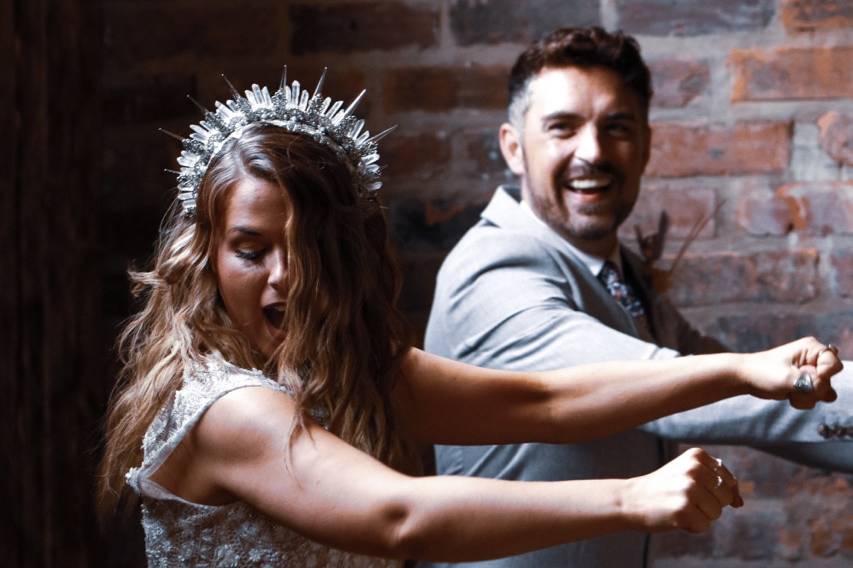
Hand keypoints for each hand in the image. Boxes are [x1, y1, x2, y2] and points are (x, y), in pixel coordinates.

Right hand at [622, 448, 741, 533]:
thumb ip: (718, 483)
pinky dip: (692, 527)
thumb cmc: (665, 488)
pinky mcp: (684, 510)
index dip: (713, 491)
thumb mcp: (690, 474)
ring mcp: (689, 489)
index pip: (728, 481)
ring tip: (678, 507)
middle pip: (725, 497)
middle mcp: (694, 469)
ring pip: (716, 513)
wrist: (631, 499)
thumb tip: (740, 503)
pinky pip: (704, 526)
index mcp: (697, 455)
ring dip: (701, 515)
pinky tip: (674, 517)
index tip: (690, 488)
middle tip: (683, 498)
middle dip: (709, 503)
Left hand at [739, 337, 842, 407]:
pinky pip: (816, 399)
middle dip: (812, 388)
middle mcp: (814, 359)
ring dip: (807, 396)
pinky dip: (803, 400)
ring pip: (825, 393)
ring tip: (789, 389)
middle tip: (792, 384)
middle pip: (829, 381)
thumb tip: (827, 391)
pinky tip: (788, 394)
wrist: (747, 378)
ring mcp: (811, 373)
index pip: (834, 364)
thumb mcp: (786, 377)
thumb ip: (811, 384)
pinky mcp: (807, 385)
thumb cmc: (763, 372)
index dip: (824, 374)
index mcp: (811, 348)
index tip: (806, 376)